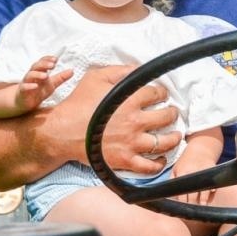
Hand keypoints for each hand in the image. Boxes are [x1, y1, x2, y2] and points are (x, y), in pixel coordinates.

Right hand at [15, 56, 72, 111]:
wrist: (25, 102)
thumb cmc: (38, 91)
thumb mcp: (51, 84)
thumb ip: (61, 78)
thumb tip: (72, 71)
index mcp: (39, 72)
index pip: (42, 62)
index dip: (48, 59)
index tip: (56, 59)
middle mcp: (32, 75)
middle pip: (36, 66)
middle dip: (44, 64)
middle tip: (52, 65)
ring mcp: (26, 83)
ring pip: (30, 75)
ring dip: (37, 74)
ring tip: (46, 76)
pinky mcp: (23, 92)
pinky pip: (24, 87)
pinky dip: (29, 86)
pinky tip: (35, 86)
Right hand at [61, 66, 179, 174]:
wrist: (61, 132)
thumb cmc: (77, 103)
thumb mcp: (95, 77)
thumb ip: (120, 71)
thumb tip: (139, 69)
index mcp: (129, 99)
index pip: (157, 93)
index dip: (162, 92)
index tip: (161, 94)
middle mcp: (135, 121)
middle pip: (166, 117)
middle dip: (172, 113)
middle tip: (170, 113)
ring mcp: (131, 143)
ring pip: (164, 142)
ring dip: (174, 137)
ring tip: (175, 135)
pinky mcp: (125, 160)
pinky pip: (149, 166)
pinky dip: (158, 163)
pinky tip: (160, 158)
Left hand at [169, 149, 215, 205]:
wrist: (201, 148)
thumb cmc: (186, 161)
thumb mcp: (175, 169)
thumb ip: (172, 182)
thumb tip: (170, 197)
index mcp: (182, 174)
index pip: (181, 194)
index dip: (182, 204)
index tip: (182, 210)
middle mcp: (193, 173)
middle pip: (193, 196)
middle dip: (193, 205)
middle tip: (192, 212)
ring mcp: (204, 172)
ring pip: (205, 192)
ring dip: (204, 201)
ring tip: (202, 207)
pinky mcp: (213, 172)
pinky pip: (213, 186)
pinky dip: (212, 192)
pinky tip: (210, 196)